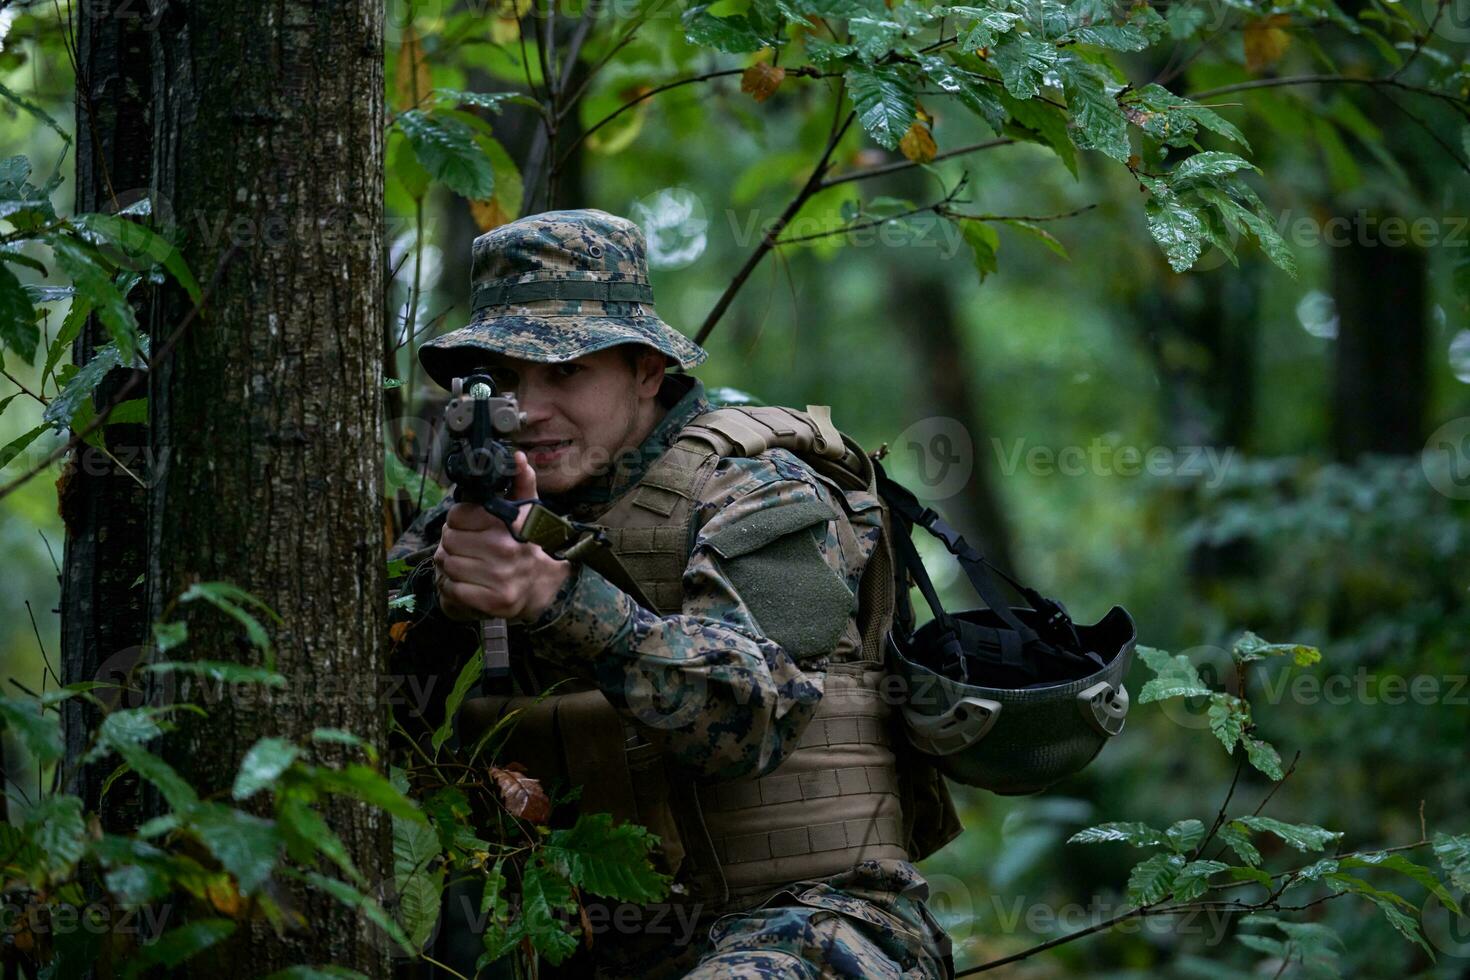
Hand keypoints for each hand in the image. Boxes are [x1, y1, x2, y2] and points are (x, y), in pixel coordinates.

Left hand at [433, 450, 572, 623]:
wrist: (541, 587)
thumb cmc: (528, 545)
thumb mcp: (528, 511)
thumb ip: (521, 482)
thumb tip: (517, 456)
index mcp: (512, 524)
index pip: (458, 515)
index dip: (459, 520)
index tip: (468, 525)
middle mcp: (506, 550)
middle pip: (449, 540)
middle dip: (453, 543)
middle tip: (466, 547)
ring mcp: (500, 578)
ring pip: (448, 563)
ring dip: (451, 564)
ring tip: (467, 564)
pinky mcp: (492, 602)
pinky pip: (451, 588)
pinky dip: (453, 586)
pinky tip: (468, 581)